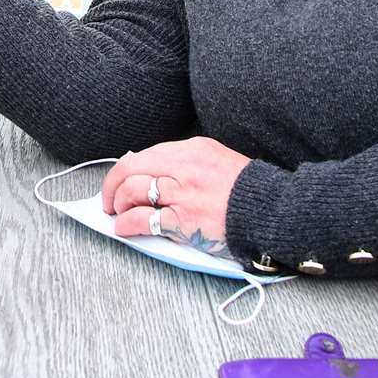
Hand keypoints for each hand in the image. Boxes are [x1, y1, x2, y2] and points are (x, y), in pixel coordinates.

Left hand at [101, 137, 251, 257]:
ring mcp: (183, 194)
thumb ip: (185, 163)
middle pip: (131, 169)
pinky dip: (127, 224)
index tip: (119, 180)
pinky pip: (144, 220)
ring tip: (117, 213)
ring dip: (118, 203)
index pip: (146, 154)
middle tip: (108, 199)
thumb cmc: (244, 190)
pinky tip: (123, 228)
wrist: (269, 212)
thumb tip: (153, 172)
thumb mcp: (216, 159)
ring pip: (133, 191)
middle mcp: (184, 168)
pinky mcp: (183, 221)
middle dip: (112, 185)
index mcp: (192, 149)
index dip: (125, 169)